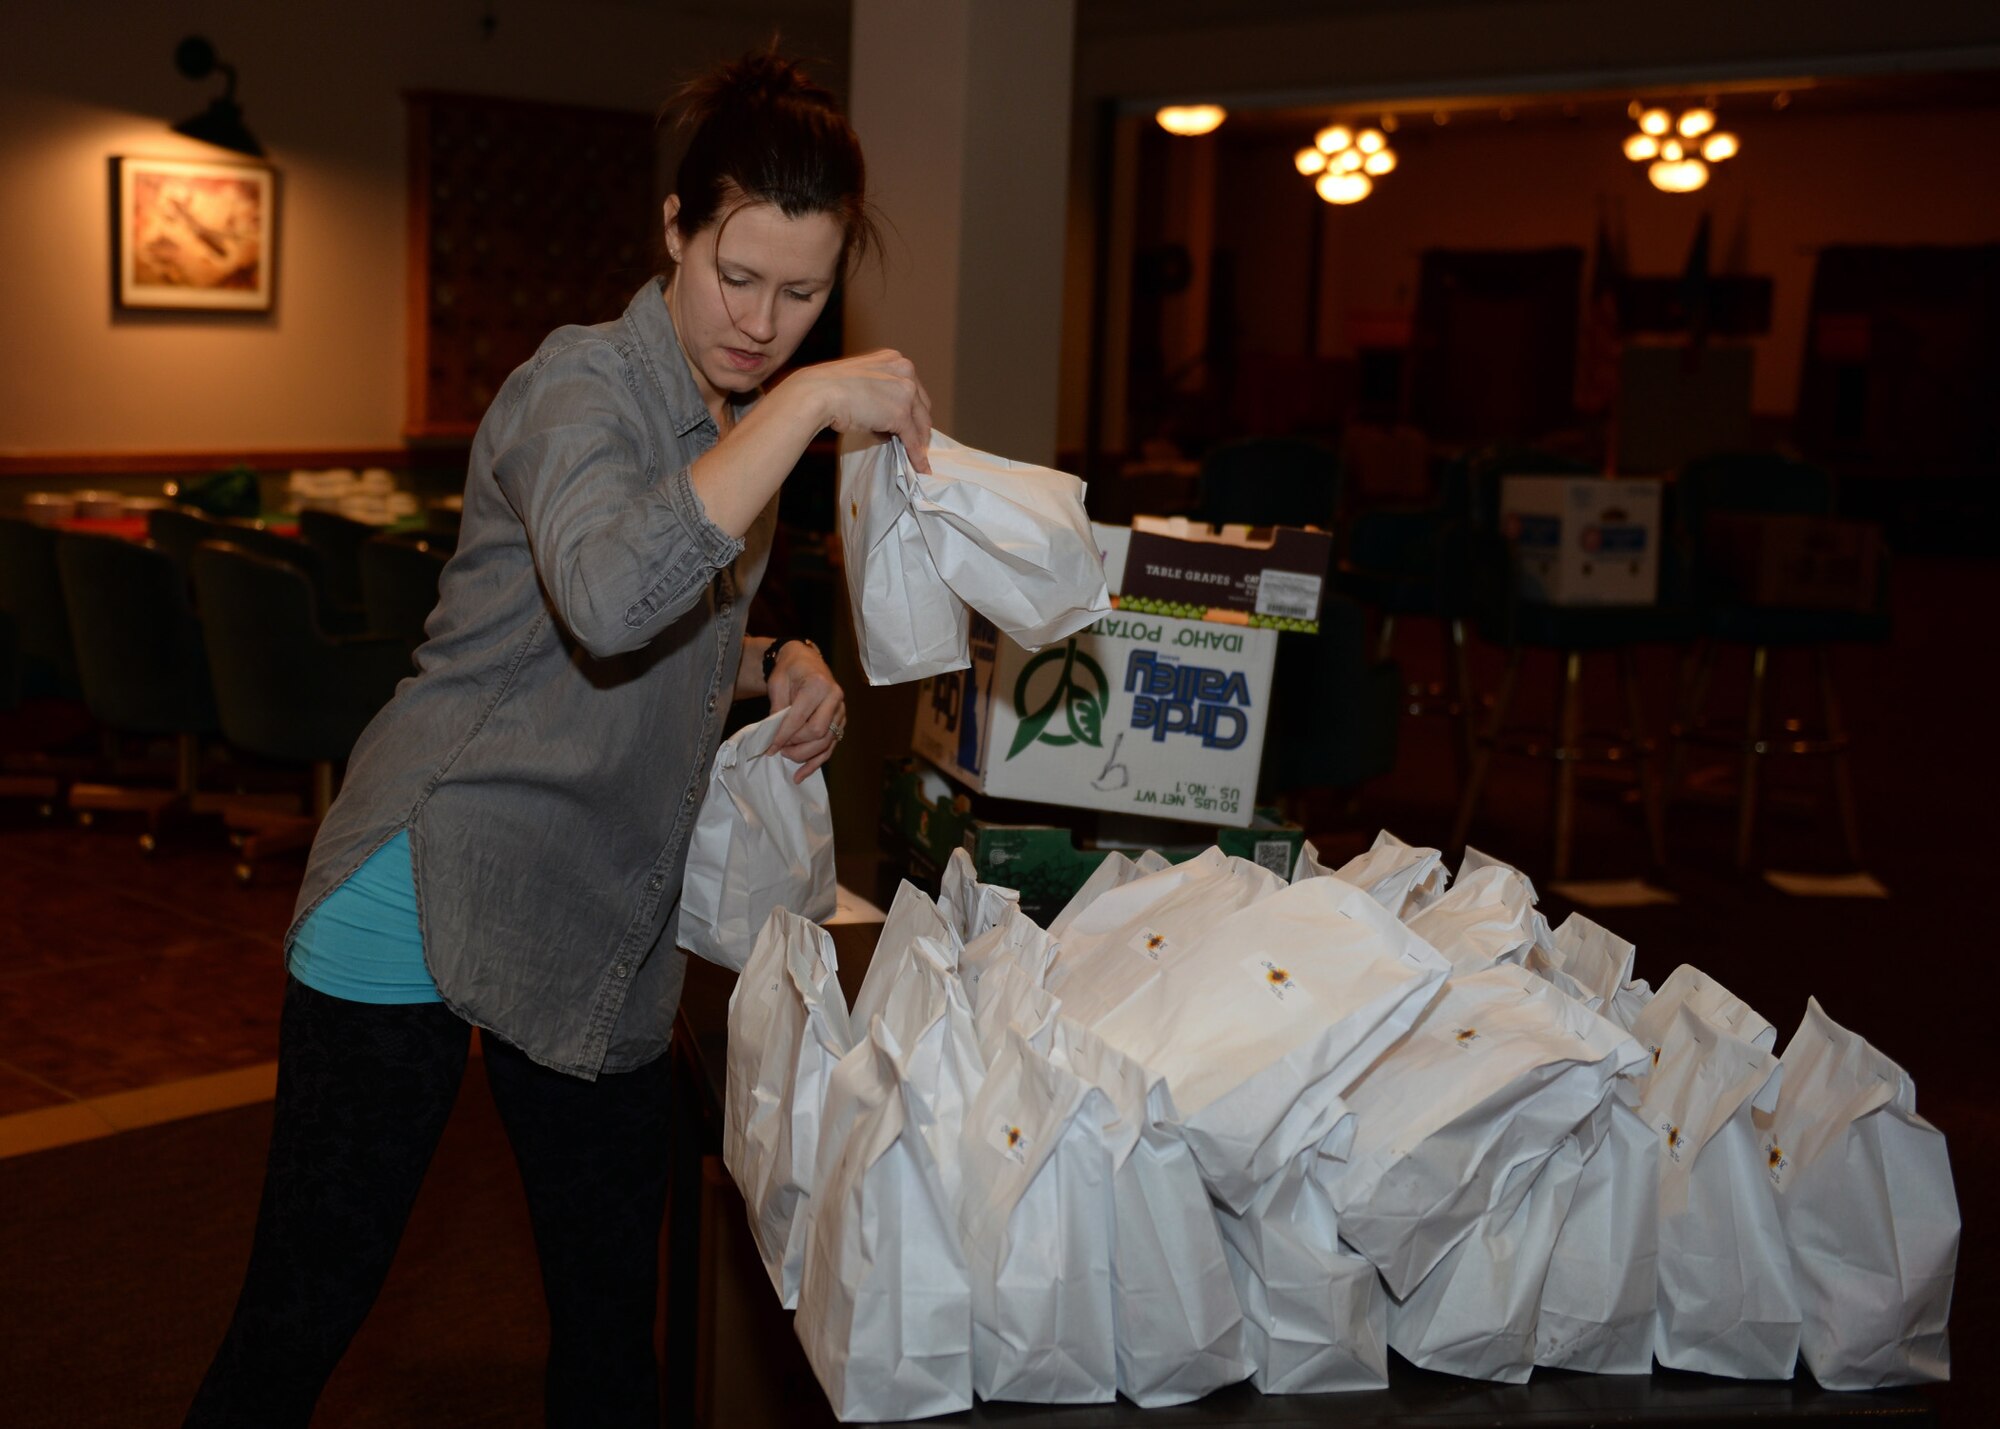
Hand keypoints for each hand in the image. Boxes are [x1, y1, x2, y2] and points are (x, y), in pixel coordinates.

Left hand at [766, 641, 846, 780]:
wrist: (806, 661)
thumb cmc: (790, 670)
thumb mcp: (777, 683)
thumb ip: (777, 709)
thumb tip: (773, 736)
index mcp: (818, 685)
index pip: (799, 718)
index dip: (783, 736)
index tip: (770, 748)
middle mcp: (834, 697)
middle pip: (817, 732)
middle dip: (796, 745)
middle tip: (780, 749)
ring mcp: (841, 710)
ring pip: (826, 742)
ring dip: (805, 755)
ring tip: (787, 756)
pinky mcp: (841, 721)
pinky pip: (830, 746)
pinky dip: (816, 762)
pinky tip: (801, 774)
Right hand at [791, 349, 933, 472]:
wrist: (819, 393)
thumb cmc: (829, 388)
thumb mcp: (861, 384)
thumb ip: (878, 397)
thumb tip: (887, 427)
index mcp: (893, 359)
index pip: (912, 388)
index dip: (912, 408)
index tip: (911, 422)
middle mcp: (905, 370)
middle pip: (921, 405)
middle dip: (918, 425)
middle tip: (914, 441)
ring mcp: (905, 392)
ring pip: (920, 423)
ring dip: (919, 442)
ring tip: (918, 457)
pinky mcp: (901, 414)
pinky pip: (913, 439)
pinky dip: (916, 454)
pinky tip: (919, 466)